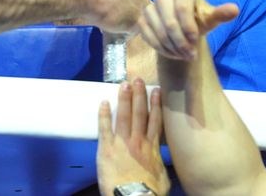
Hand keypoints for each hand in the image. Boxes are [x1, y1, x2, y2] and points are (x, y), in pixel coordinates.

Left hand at [97, 79, 169, 195]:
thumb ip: (160, 164)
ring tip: (124, 84)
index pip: (155, 121)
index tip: (157, 91)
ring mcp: (121, 143)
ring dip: (124, 99)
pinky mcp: (106, 148)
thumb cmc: (149, 191)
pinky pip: (104, 127)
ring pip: (124, 116)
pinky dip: (104, 114)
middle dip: (139, 95)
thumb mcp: (162, 177)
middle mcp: (138, 141)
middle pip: (139, 113)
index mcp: (152, 147)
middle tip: (137, 80)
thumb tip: (161, 160)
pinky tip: (104, 102)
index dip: (156, 105)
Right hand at [138, 0, 238, 59]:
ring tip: (183, 56)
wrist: (182, 26)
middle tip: (190, 55)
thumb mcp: (211, 18)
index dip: (189, 28)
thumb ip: (221, 14)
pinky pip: (148, 36)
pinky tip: (171, 53)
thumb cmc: (198, 20)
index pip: (182, 10)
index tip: (196, 42)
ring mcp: (149, 8)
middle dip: (181, 43)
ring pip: (158, 31)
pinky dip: (160, 48)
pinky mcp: (141, 20)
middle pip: (169, 23)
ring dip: (171, 48)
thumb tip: (235, 9)